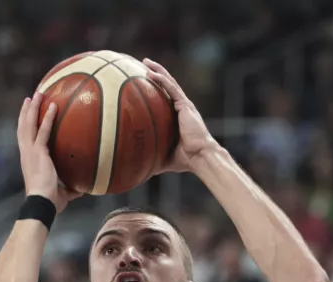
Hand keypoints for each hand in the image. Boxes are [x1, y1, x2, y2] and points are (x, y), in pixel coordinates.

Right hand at [17, 92, 81, 212]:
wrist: (42, 203)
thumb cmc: (50, 202)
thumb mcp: (62, 193)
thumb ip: (71, 188)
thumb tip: (84, 188)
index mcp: (29, 161)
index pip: (25, 140)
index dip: (25, 127)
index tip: (27, 116)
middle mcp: (26, 153)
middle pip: (23, 127)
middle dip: (26, 112)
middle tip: (30, 98)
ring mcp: (30, 151)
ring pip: (28, 124)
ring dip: (33, 108)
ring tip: (37, 94)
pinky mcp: (37, 151)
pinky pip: (43, 130)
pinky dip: (47, 117)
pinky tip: (53, 106)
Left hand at [141, 58, 218, 173]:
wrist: (199, 157)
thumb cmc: (184, 159)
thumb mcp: (162, 156)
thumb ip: (149, 156)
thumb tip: (133, 168)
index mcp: (176, 116)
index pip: (164, 98)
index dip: (155, 88)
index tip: (142, 81)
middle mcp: (181, 107)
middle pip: (166, 86)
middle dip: (156, 73)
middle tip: (143, 65)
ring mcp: (184, 105)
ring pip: (169, 82)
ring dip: (158, 71)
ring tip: (146, 61)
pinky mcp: (185, 105)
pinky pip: (172, 88)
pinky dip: (162, 79)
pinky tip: (151, 73)